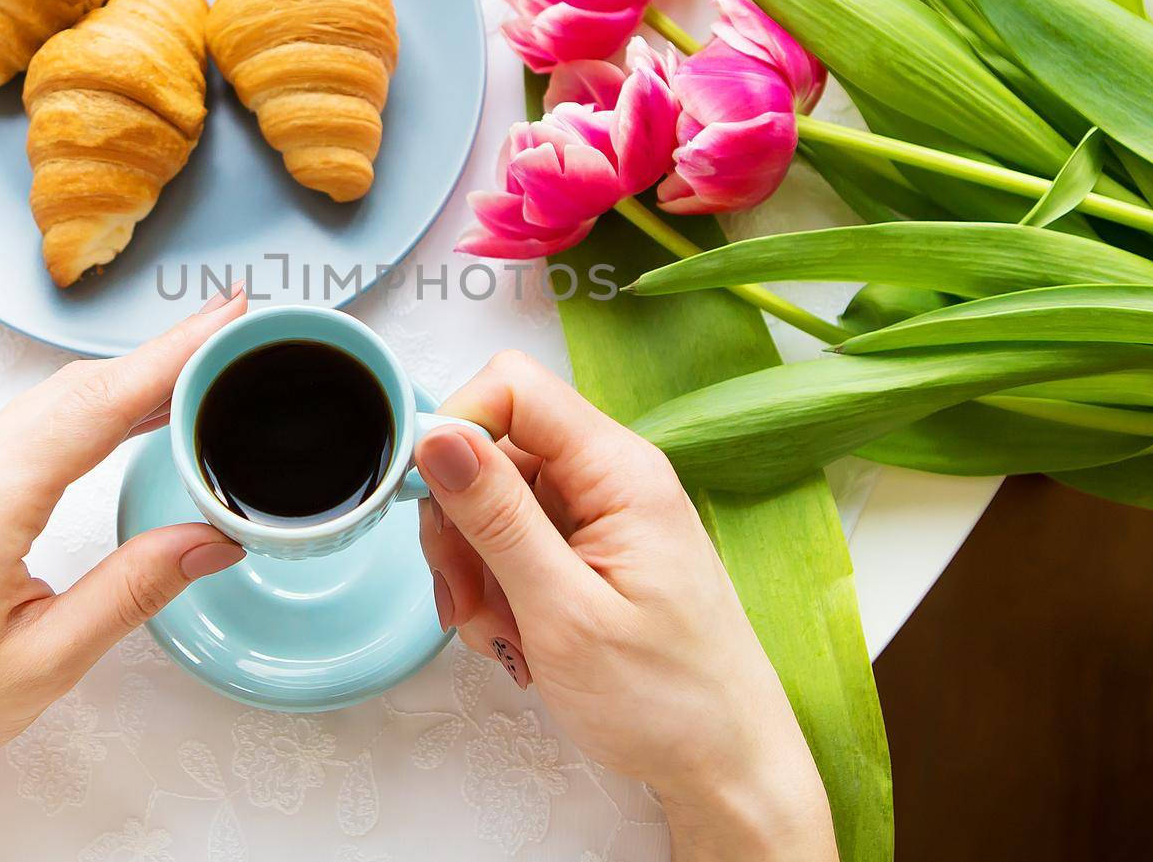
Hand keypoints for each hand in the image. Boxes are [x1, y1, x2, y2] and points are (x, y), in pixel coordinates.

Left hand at [0, 290, 248, 861]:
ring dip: (130, 377)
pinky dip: (93, 404)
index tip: (229, 316)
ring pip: (54, 398)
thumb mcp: (43, 662)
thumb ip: (133, 590)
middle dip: (164, 353)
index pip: (96, 406)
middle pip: (78, 387)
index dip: (171, 356)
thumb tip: (214, 538)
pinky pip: (31, 420)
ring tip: (204, 362)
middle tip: (239, 328)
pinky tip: (134, 408)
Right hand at [416, 351, 834, 861]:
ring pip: (493, 504)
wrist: (726, 766)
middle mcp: (611, 478)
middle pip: (493, 451)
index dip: (456, 428)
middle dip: (461, 526)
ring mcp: (600, 515)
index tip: (426, 497)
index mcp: (618, 471)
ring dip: (477, 571)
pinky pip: (514, 544)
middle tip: (466, 600)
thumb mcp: (563, 612)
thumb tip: (439, 437)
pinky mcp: (590, 551)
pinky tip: (522, 640)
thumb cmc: (668, 701)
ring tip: (507, 636)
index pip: (513, 386)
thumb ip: (497, 518)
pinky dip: (498, 592)